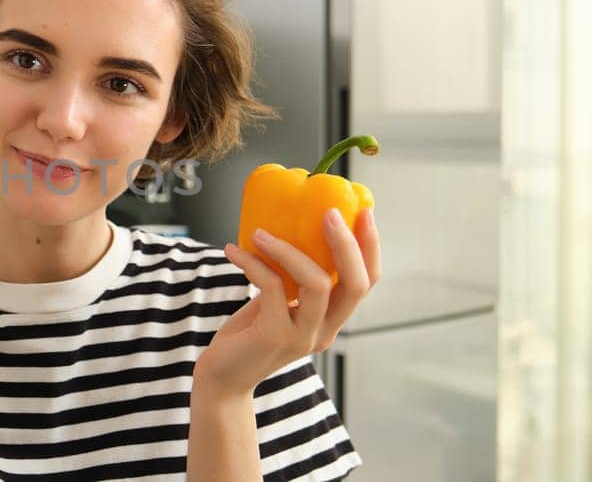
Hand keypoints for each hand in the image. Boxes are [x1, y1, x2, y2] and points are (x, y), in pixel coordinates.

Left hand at [194, 208, 380, 395]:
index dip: (370, 248)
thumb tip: (287, 231)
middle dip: (347, 243)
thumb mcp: (276, 304)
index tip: (364, 213)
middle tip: (328, 213)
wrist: (221, 378)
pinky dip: (254, 262)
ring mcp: (303, 336)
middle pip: (356, 284)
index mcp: (331, 321)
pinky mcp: (275, 336)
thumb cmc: (247, 336)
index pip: (366, 283)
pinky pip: (272, 286)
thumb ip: (289, 280)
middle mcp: (324, 331)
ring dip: (289, 249)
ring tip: (261, 232)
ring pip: (318, 283)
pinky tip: (233, 251)